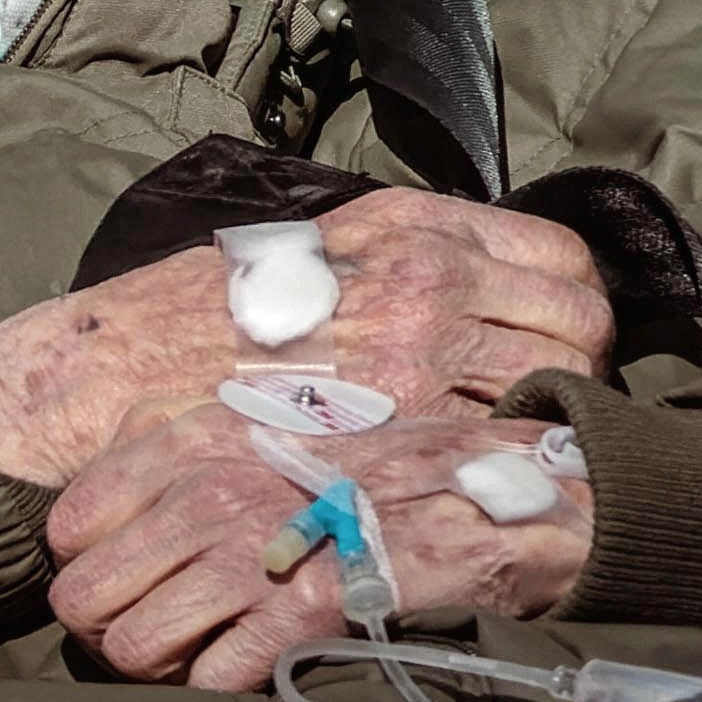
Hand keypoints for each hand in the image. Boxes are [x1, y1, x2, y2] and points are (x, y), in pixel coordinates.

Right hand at [0, 194, 611, 491]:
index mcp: (416, 227)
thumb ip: (404, 255)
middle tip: (547, 398)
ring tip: (511, 441)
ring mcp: (419, 363)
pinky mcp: (395, 434)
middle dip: (579, 365)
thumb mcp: (318, 246)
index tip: (560, 333)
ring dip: (547, 419)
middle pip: (580, 328)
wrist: (121, 373)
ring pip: (552, 394)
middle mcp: (431, 282)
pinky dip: (501, 464)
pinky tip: (471, 475)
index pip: (563, 258)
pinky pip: (496, 449)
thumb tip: (476, 282)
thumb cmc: (207, 312)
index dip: (574, 304)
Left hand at [45, 398, 597, 689]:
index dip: (87, 566)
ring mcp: (247, 564)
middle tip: (151, 633)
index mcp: (188, 445)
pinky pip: (203, 684)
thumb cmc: (360, 466)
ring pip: (131, 651)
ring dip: (156, 668)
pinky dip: (213, 690)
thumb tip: (100, 508)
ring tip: (194, 656)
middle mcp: (205, 499)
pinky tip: (244, 669)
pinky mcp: (293, 624)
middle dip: (108, 628)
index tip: (127, 578)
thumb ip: (170, 452)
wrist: (470, 499)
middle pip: (84, 598)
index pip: (69, 527)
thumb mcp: (256, 423)